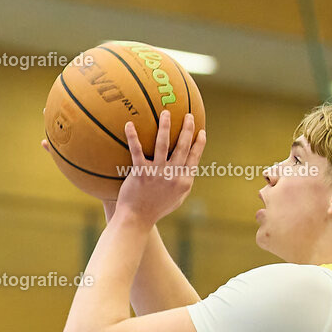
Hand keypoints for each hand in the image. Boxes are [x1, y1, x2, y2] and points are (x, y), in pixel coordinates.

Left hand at [116, 110, 205, 226]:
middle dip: (187, 129)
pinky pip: (137, 151)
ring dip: (165, 126)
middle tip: (188, 115)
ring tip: (165, 113)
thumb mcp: (176, 199)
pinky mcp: (140, 173)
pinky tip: (129, 124)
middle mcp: (172, 176)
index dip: (199, 144)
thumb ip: (183, 183)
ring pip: (163, 144)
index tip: (202, 131)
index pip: (194, 158)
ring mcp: (157, 173)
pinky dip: (133, 137)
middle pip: (182, 147)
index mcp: (183, 182)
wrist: (137, 219)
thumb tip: (189, 169)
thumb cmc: (156, 209)